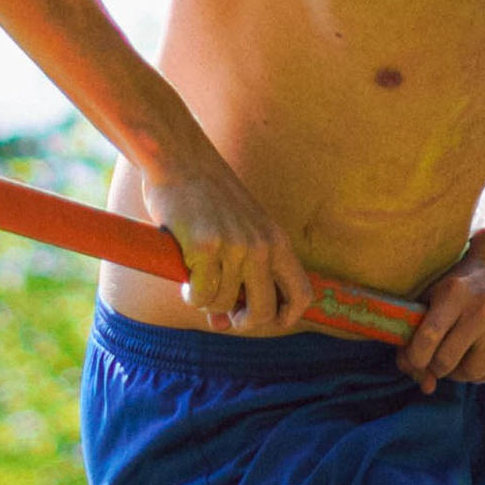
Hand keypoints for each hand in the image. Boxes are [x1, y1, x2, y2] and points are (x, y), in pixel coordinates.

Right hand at [146, 152, 313, 335]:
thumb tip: (222, 325)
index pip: (302, 293)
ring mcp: (235, 247)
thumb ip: (239, 275)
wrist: (182, 160)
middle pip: (264, 311)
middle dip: (242, 322)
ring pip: (224, 305)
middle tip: (224, 315)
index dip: (287, 316)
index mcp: (276, 240)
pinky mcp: (205, 248)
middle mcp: (261, 246)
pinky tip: (184, 282)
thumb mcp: (238, 231)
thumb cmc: (208, 198)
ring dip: (207, 304)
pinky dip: (191, 296)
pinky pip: (200, 295)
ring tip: (196, 284)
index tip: (268, 320)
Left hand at [398, 235, 484, 393]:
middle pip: (448, 361)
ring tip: (462, 358)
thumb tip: (426, 387)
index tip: (415, 361)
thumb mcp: (434, 298)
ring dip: (461, 373)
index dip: (415, 358)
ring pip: (474, 373)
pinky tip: (481, 356)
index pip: (428, 337)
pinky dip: (483, 372)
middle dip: (437, 367)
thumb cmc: (461, 289)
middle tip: (439, 361)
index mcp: (456, 291)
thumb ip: (419, 338)